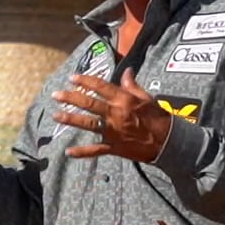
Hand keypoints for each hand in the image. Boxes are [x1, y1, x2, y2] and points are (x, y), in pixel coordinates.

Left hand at [50, 69, 174, 160]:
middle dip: (71, 98)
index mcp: (124, 100)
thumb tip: (127, 71)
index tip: (72, 78)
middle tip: (56, 95)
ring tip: (55, 115)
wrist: (168, 141)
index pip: (101, 87)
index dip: (85, 81)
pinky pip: (95, 150)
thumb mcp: (146, 98)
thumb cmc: (158, 117)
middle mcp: (116, 114)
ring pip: (88, 124)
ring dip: (71, 119)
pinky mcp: (114, 147)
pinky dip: (82, 153)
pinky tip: (68, 152)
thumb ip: (132, 85)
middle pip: (89, 103)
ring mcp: (113, 131)